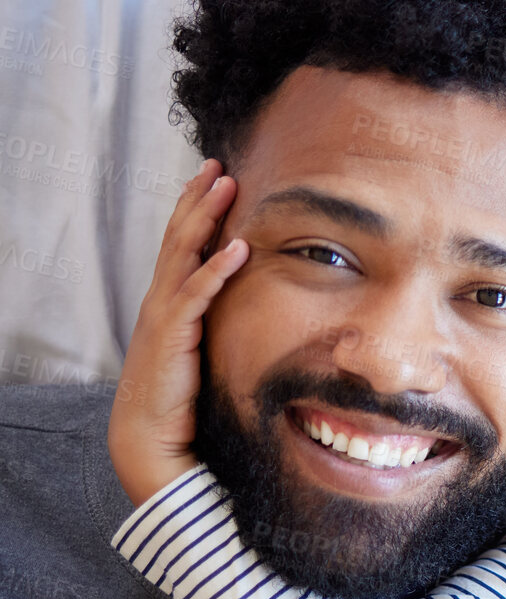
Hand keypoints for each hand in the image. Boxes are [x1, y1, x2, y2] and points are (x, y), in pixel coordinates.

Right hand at [108, 159, 249, 505]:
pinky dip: (216, 269)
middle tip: (217, 162)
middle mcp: (161, 300)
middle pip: (179, 236)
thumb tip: (258, 307)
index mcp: (170, 301)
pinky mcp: (172, 337)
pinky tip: (239, 248)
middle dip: (198, 197)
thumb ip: (221, 323)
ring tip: (226, 184)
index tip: (216, 176)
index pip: (182, 243)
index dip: (196, 208)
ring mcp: (163, 315)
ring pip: (183, 253)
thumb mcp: (206, 349)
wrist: (153, 436)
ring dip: (205, 217)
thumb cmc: (183, 397)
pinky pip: (195, 296)